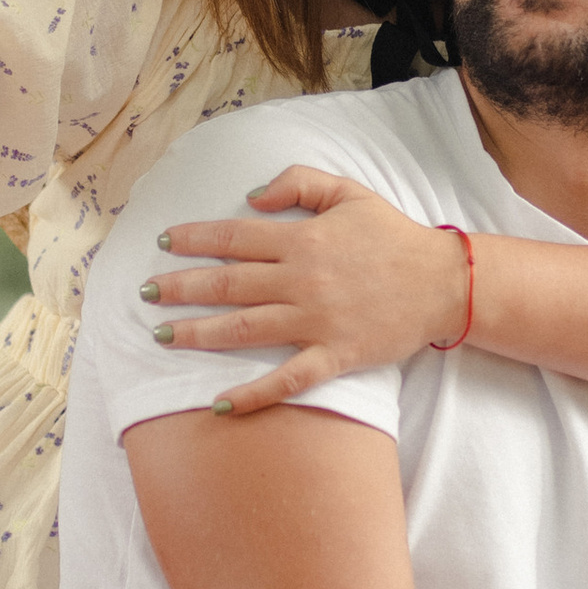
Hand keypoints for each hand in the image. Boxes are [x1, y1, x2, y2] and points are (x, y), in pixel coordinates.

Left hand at [140, 166, 467, 416]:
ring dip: (199, 333)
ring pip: (245, 328)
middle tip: (145, 293)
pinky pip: (286, 379)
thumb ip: (299, 183)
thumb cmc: (394, 236)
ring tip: (162, 335)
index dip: (194, 240)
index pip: (234, 237)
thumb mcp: (349, 192)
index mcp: (303, 239)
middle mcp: (302, 280)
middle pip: (228, 284)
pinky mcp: (334, 356)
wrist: (443, 282)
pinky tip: (218, 405)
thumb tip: (252, 196)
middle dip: (180, 288)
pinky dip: (252, 395)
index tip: (163, 243)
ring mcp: (316, 321)